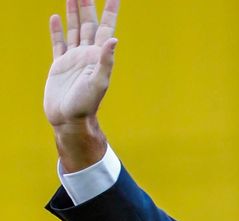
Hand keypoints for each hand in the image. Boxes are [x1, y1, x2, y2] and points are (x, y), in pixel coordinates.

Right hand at [44, 0, 119, 171]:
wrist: (69, 120)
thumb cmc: (86, 105)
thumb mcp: (98, 83)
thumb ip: (106, 61)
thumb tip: (113, 40)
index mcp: (98, 56)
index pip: (107, 27)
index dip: (111, 10)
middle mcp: (87, 54)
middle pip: (89, 23)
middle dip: (88, 5)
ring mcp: (73, 58)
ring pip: (74, 29)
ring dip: (73, 12)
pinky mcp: (59, 65)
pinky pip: (58, 43)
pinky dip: (57, 30)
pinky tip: (55, 17)